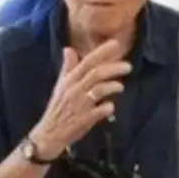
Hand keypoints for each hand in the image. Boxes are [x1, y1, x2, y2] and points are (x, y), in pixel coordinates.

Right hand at [30, 40, 131, 157]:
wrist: (50, 133)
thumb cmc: (58, 108)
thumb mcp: (60, 86)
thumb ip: (67, 67)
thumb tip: (68, 49)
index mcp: (69, 80)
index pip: (87, 62)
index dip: (102, 52)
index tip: (116, 44)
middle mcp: (75, 89)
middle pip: (96, 74)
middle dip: (113, 68)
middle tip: (128, 66)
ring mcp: (80, 105)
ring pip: (98, 90)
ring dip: (112, 86)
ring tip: (121, 86)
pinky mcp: (85, 119)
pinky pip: (99, 111)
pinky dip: (107, 107)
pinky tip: (111, 107)